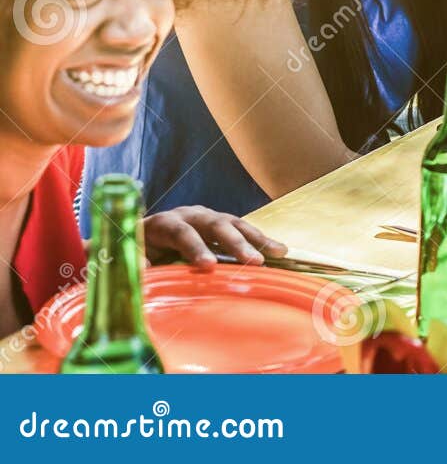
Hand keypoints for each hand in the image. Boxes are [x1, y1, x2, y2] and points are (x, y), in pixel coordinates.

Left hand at [144, 206, 287, 267]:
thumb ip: (134, 262)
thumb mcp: (129, 256)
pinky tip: (279, 250)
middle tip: (252, 263)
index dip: (195, 248)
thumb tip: (141, 269)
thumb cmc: (136, 251)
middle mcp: (190, 215)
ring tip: (276, 254)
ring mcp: (208, 218)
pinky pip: (244, 231)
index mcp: (164, 222)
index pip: (182, 232)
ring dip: (256, 240)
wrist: (141, 238)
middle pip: (215, 225)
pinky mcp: (221, 226)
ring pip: (234, 225)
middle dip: (235, 244)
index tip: (208, 267)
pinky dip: (261, 240)